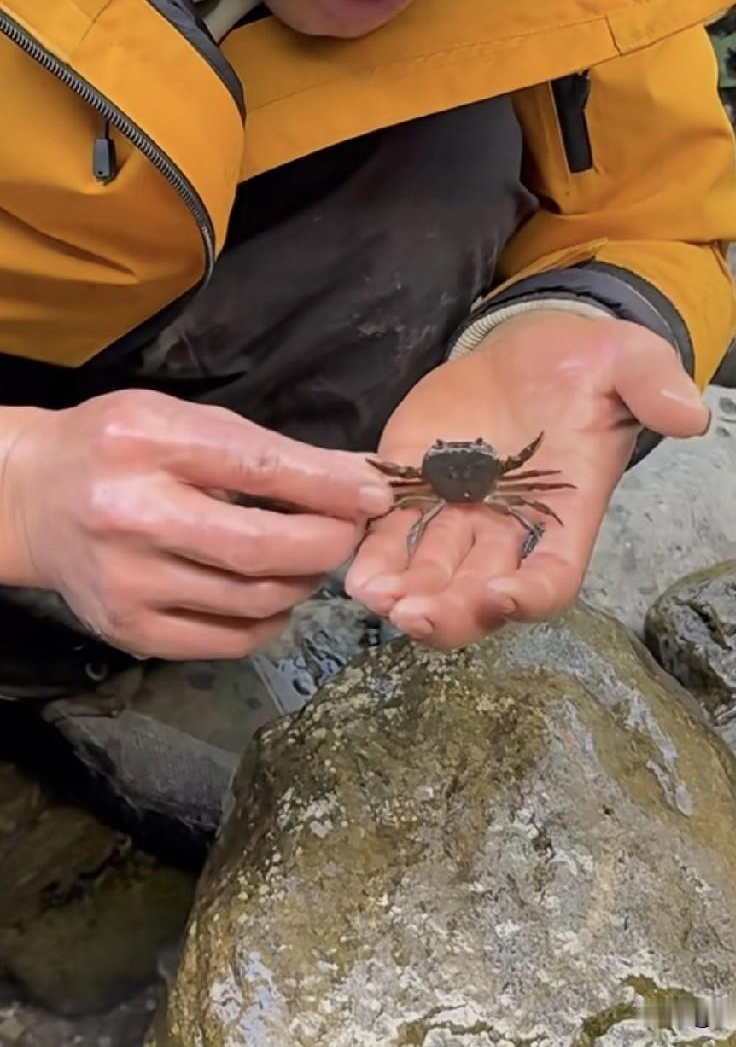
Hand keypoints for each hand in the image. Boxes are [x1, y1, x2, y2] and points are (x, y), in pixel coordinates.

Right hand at [0, 391, 391, 659]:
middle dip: (325, 544)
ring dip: (303, 582)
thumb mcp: (184, 420)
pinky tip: (274, 595)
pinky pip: (227, 641)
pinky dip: (269, 621)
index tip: (375, 495)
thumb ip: (264, 451)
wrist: (32, 497)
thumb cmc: (121, 446)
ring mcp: (127, 581)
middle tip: (348, 535)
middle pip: (260, 549)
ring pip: (251, 600)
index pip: (260, 470)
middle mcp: (134, 514)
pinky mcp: (127, 630)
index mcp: (150, 443)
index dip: (329, 487)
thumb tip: (357, 479)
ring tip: (310, 559)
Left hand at [346, 312, 707, 649]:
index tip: (502, 597)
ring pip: (431, 575)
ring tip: (377, 598)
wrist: (530, 342)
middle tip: (417, 615)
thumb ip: (653, 386)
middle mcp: (509, 529)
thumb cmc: (587, 362)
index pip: (552, 576)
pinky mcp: (412, 488)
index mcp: (566, 513)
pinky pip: (389, 536)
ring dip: (404, 595)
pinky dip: (370, 556)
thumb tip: (691, 414)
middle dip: (451, 612)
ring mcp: (458, 514)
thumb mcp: (629, 361)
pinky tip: (351, 571)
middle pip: (482, 594)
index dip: (528, 596)